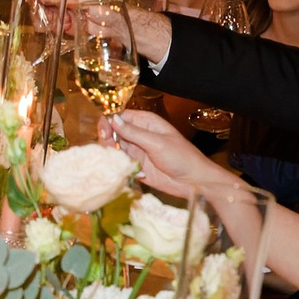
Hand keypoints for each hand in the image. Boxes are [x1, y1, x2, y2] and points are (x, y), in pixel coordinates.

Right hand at [112, 106, 252, 228]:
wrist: (194, 182)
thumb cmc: (182, 158)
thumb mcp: (157, 143)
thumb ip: (134, 132)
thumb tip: (112, 119)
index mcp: (146, 122)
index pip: (120, 116)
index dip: (109, 121)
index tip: (104, 131)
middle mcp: (139, 134)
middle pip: (113, 132)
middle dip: (108, 140)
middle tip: (111, 149)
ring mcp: (137, 151)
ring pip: (115, 149)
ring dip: (112, 155)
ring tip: (119, 161)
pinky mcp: (136, 167)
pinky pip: (120, 164)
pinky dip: (118, 167)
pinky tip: (124, 171)